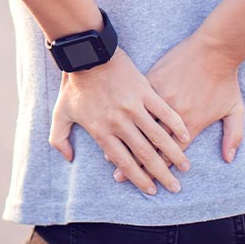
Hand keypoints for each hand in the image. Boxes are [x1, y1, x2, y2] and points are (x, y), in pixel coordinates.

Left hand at [48, 46, 191, 194]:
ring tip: (185, 167)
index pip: (123, 162)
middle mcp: (119, 123)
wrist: (86, 54)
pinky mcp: (144, 90)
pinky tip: (185, 136)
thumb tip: (68, 158)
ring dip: (173, 153)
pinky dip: (175, 125)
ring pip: (157, 136)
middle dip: (161, 174)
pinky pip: (163, 111)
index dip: (138, 179)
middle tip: (174, 187)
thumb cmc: (73, 84)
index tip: (151, 190)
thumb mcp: (59, 113)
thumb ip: (59, 139)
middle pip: (144, 155)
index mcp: (101, 131)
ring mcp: (133, 106)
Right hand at [110, 30, 244, 185]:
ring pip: (139, 127)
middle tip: (120, 179)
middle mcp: (175, 115)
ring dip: (125, 145)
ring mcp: (160, 98)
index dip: (157, 169)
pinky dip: (123, 119)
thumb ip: (234, 136)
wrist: (214, 49)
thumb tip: (229, 159)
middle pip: (151, 145)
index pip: (172, 153)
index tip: (146, 183)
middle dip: (136, 166)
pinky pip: (135, 105)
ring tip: (110, 162)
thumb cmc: (225, 79)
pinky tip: (112, 130)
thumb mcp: (236, 110)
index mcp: (192, 124)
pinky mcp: (151, 83)